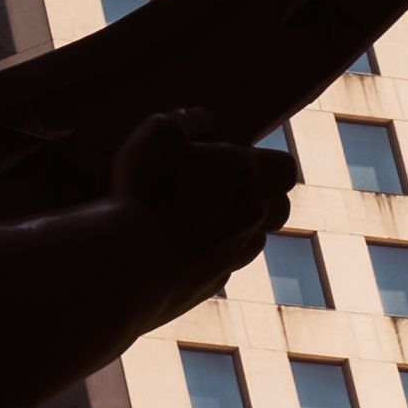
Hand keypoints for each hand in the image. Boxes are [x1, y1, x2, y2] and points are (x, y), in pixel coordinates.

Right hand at [111, 109, 290, 280]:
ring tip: (196, 223)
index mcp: (244, 175)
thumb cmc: (142, 189)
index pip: (286, 169)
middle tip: (223, 191)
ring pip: (253, 242)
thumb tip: (208, 121)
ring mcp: (231, 257)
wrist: (121, 265)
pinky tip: (173, 253)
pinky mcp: (208, 287)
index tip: (245, 160)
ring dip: (235, 231)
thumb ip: (189, 120)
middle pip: (279, 209)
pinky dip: (206, 260)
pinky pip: (220, 270)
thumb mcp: (158, 132)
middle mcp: (248, 218)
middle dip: (261, 199)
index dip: (271, 164)